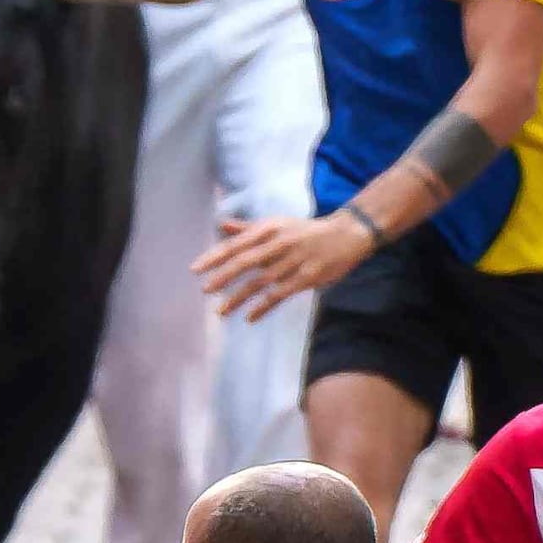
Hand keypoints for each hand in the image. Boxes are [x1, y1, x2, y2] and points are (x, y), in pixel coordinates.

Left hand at [198, 208, 382, 315]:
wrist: (346, 234)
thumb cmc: (306, 231)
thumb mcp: (277, 224)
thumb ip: (248, 228)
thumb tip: (221, 225)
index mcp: (269, 228)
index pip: (236, 244)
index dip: (214, 257)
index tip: (195, 269)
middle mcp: (279, 243)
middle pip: (245, 261)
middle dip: (223, 276)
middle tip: (204, 289)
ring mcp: (293, 260)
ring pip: (260, 281)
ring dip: (238, 297)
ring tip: (221, 311)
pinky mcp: (306, 277)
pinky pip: (280, 294)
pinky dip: (263, 306)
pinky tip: (249, 317)